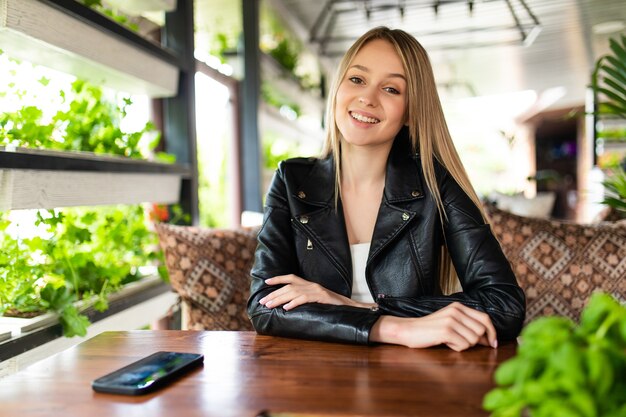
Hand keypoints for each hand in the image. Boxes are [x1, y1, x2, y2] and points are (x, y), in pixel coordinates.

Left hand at [258, 274, 376, 310]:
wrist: (349, 307)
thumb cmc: (331, 306)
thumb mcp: (316, 300)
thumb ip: (304, 299)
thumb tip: (288, 305)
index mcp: (309, 284)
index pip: (291, 278)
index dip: (278, 279)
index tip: (266, 282)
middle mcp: (311, 284)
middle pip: (288, 286)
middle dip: (273, 294)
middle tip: (262, 302)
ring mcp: (316, 290)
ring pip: (293, 292)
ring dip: (279, 299)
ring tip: (269, 305)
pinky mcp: (321, 296)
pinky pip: (304, 299)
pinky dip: (293, 303)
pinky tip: (286, 309)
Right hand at [370, 302, 496, 351]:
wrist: (409, 330)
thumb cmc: (430, 329)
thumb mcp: (450, 321)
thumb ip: (468, 326)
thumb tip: (489, 339)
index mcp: (458, 306)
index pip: (485, 318)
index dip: (492, 332)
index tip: (493, 344)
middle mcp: (456, 311)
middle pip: (481, 331)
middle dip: (475, 341)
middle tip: (461, 342)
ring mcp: (451, 320)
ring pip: (473, 340)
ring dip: (464, 345)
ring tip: (450, 341)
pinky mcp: (446, 331)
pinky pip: (463, 346)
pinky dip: (456, 348)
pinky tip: (445, 343)